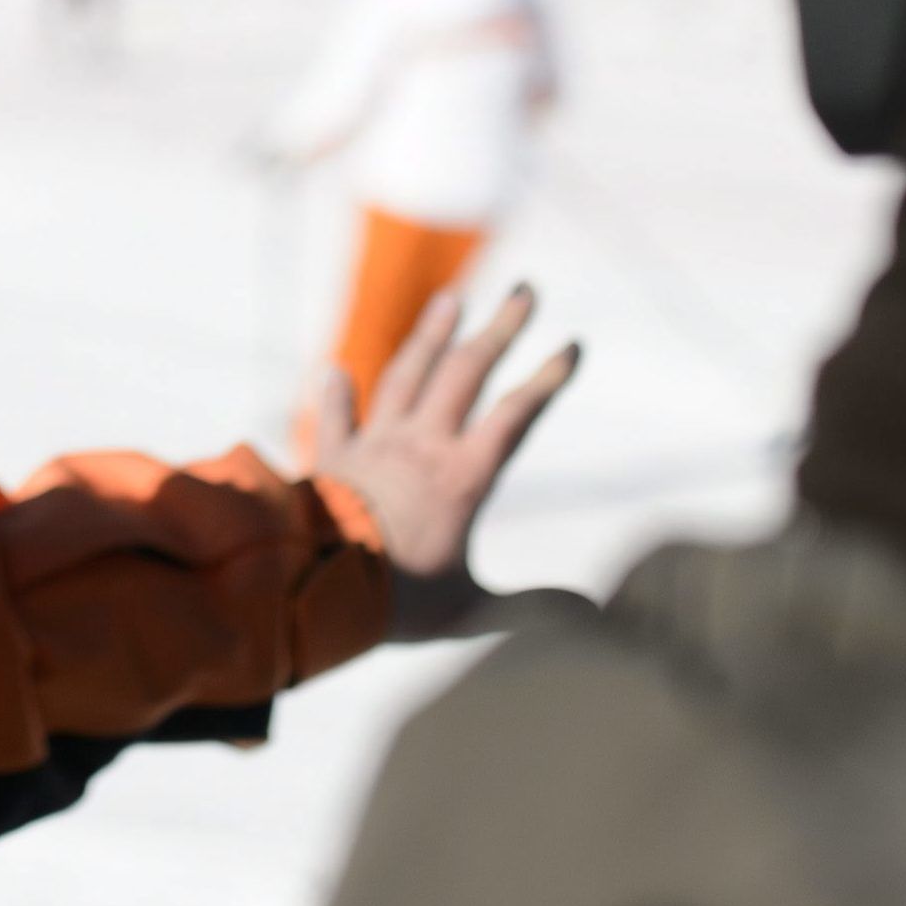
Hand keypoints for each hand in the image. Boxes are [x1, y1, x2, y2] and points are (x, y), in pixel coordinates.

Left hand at [301, 283, 579, 628]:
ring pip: (408, 375)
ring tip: (452, 299)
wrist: (311, 589)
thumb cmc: (395, 604)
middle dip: (500, 329)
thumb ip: (533, 607)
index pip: (515, 415)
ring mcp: (374, 446)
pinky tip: (335, 371)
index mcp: (463, 478)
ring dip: (432, 335)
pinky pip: (336, 418)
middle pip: (467, 373)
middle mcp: (422, 447)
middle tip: (526, 290)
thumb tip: (594, 615)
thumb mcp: (473, 611)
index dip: (547, 378)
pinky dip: (336, 394)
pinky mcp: (332, 459)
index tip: (572, 344)